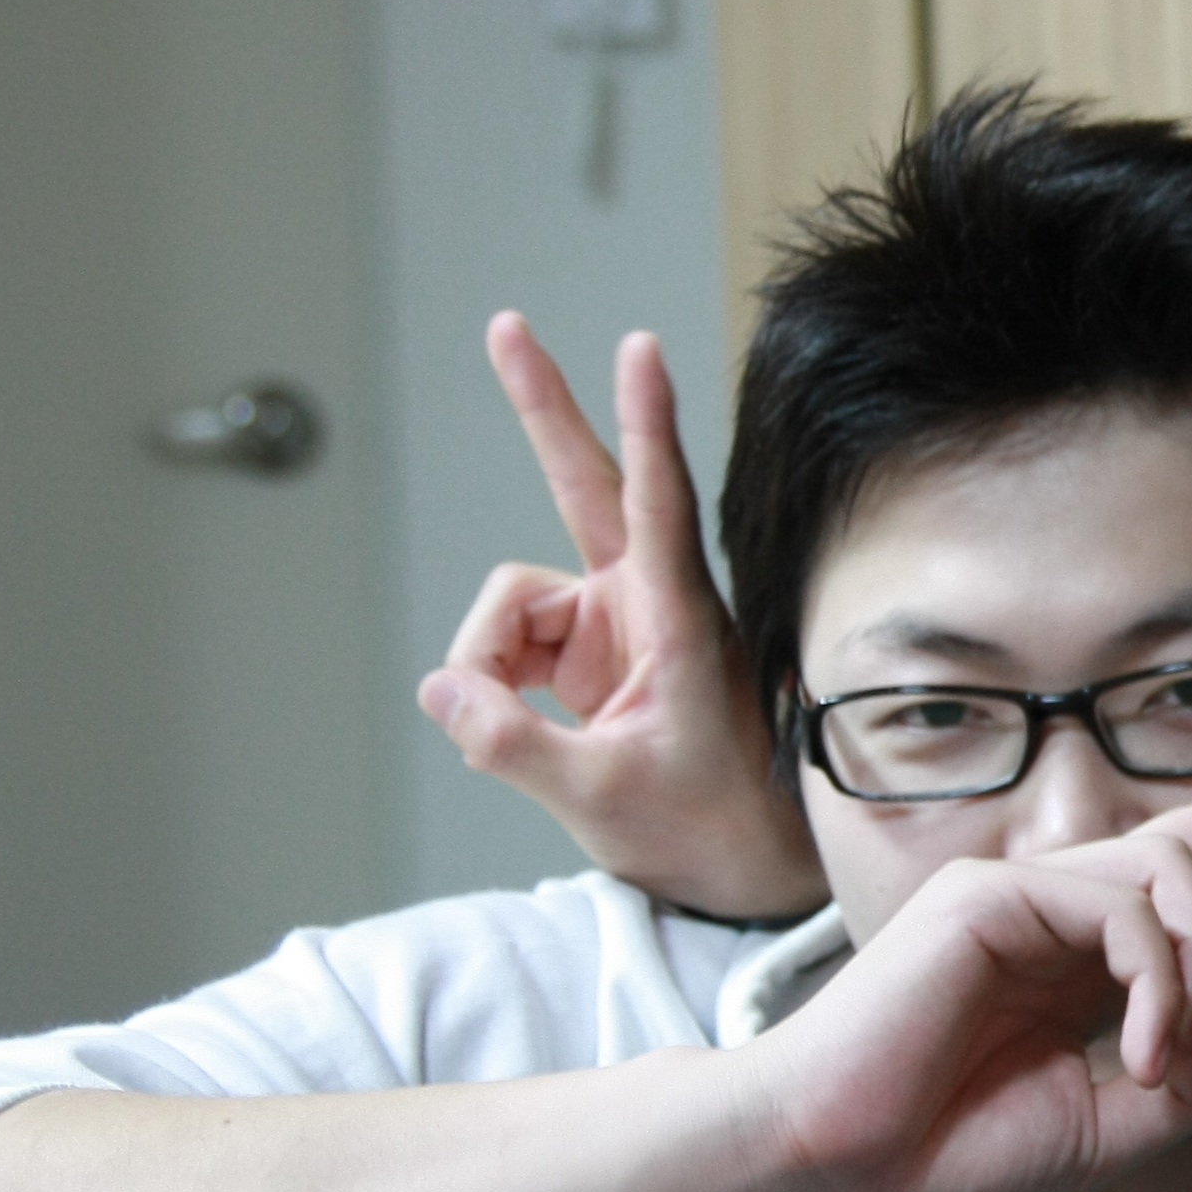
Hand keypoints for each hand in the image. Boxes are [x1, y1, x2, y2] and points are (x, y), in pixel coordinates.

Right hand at [416, 315, 829, 921]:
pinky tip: (511, 731)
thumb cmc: (709, 827)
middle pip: (581, 482)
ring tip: (511, 736)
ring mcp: (612, 623)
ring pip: (509, 605)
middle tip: (504, 324)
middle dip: (540, 406)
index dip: (644, 422)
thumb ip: (513, 744)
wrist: (748, 867)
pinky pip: (506, 648)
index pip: (656, 500)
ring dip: (490, 666)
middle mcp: (643, 601)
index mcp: (677, 618)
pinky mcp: (586, 653)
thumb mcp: (602, 796)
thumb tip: (443, 690)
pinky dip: (492, 690)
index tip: (639, 348)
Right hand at [739, 737, 1191, 1191]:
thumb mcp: (1113, 1129)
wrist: (844, 1167)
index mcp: (1082, 983)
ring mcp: (1024, 898)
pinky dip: (1157, 981)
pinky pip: (1124, 911)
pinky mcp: (993, 893)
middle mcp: (1060, 926)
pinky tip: (1139, 1049)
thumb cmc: (954, 1154)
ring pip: (1174, 876)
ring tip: (1165, 1056)